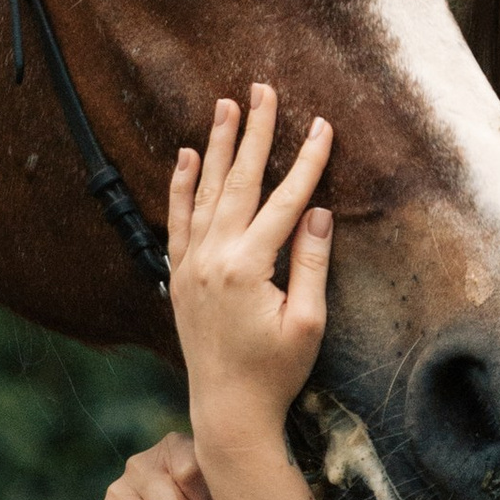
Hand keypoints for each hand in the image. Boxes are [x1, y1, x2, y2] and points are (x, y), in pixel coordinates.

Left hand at [169, 84, 334, 441]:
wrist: (227, 410)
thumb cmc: (275, 372)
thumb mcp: (307, 323)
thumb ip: (312, 264)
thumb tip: (319, 212)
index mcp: (248, 267)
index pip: (284, 200)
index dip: (306, 161)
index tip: (322, 124)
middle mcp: (213, 258)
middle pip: (239, 181)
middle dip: (254, 132)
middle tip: (262, 89)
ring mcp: (191, 266)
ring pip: (204, 192)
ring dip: (216, 146)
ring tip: (223, 105)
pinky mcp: (178, 277)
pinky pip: (177, 220)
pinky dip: (180, 186)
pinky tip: (184, 155)